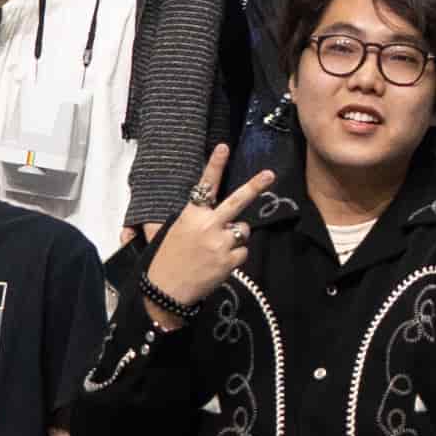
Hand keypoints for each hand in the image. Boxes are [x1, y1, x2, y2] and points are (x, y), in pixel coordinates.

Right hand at [147, 159, 274, 314]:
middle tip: (270, 174)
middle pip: (237, 201)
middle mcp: (209, 225)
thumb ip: (200, 219)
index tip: (224, 146)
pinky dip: (234, 257)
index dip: (215, 164)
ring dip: (236, 237)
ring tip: (217, 249)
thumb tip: (225, 217)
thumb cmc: (169, 258)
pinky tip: (218, 264)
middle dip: (255, 186)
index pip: (205, 185)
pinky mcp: (230, 261)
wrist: (165, 289)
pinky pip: (242, 252)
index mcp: (192, 214)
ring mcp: (221, 243)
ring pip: (243, 231)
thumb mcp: (178, 230)